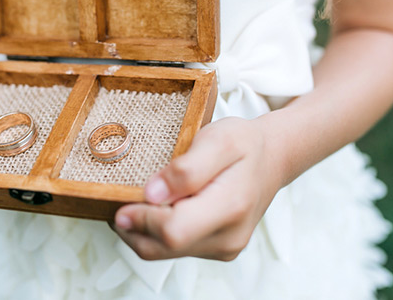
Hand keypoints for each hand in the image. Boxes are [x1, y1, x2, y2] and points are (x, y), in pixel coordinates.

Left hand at [112, 117, 282, 260]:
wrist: (272, 157)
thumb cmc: (245, 145)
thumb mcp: (218, 139)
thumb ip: (186, 168)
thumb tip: (152, 194)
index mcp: (230, 206)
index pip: (173, 230)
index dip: (141, 218)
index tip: (122, 199)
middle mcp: (228, 236)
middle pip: (162, 248)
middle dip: (134, 227)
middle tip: (121, 199)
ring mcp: (223, 247)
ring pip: (163, 252)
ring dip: (141, 231)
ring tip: (135, 201)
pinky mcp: (217, 249)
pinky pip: (174, 250)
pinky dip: (156, 232)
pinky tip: (156, 208)